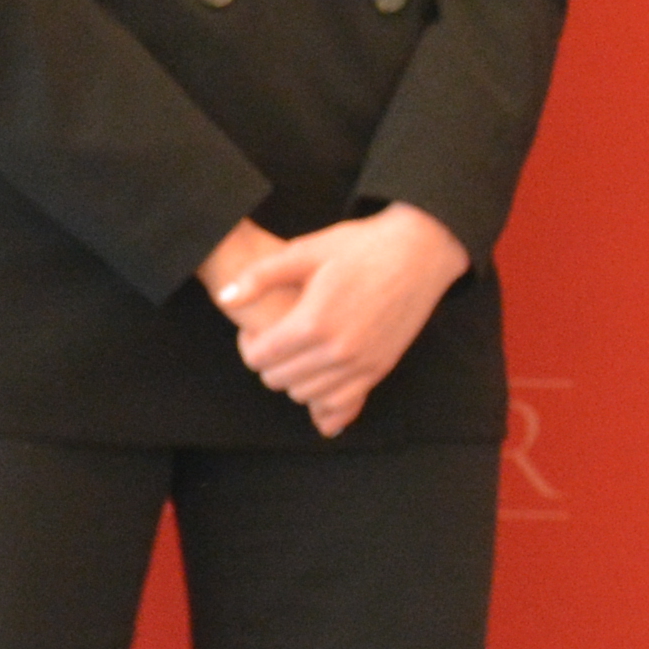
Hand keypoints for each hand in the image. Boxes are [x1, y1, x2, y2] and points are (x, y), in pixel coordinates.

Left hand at [214, 203, 467, 437]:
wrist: (423, 249)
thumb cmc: (362, 245)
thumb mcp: (306, 250)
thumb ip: (261, 276)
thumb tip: (225, 297)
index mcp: (312, 321)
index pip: (259, 358)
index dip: (248, 344)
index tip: (256, 328)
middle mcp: (337, 350)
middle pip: (278, 380)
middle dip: (269, 362)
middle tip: (277, 338)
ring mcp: (362, 363)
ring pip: (306, 395)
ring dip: (295, 379)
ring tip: (301, 351)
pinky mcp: (380, 368)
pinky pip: (340, 403)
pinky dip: (324, 398)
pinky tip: (321, 376)